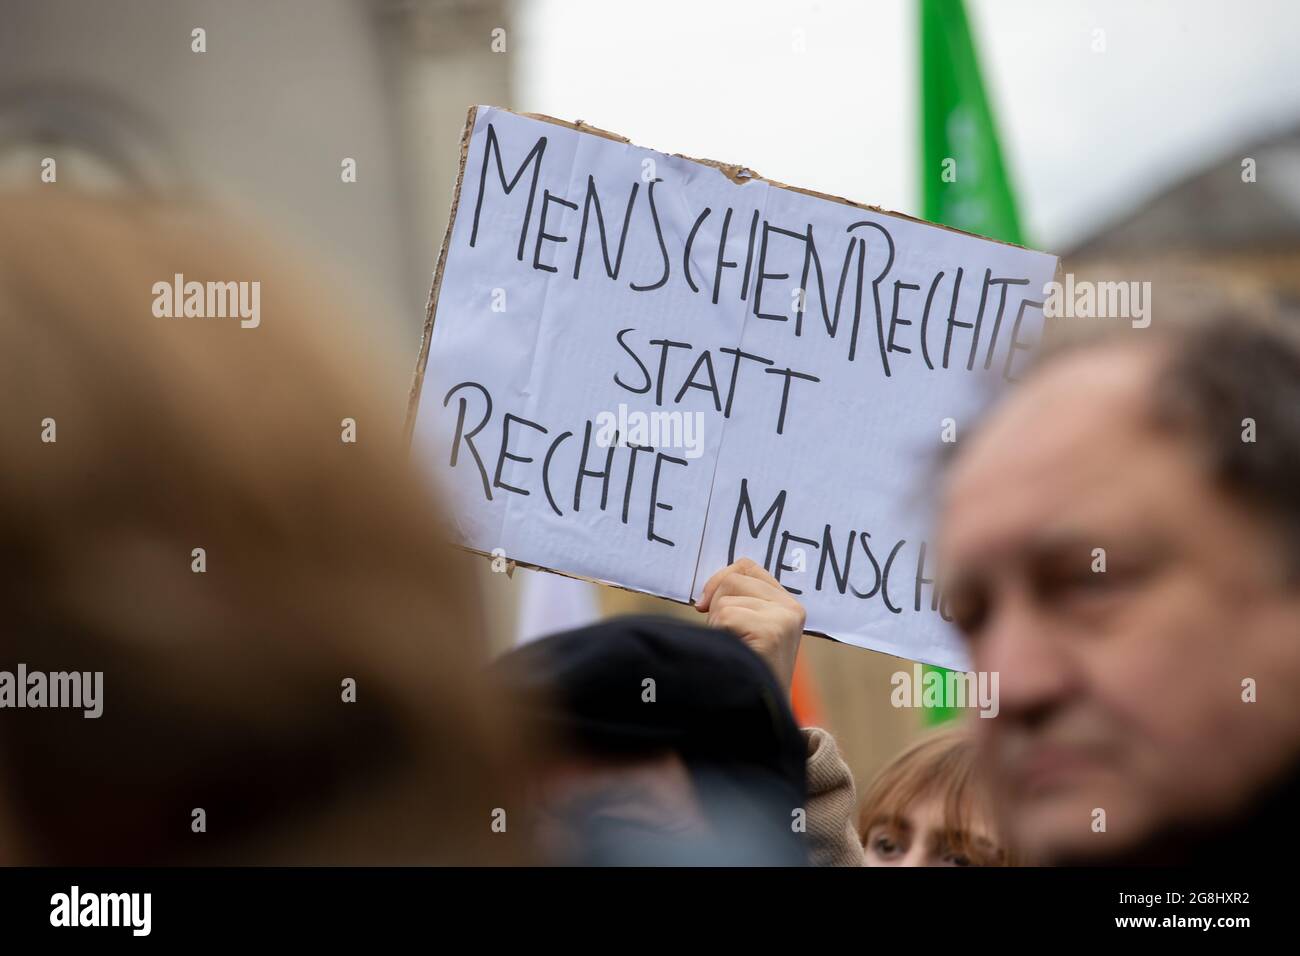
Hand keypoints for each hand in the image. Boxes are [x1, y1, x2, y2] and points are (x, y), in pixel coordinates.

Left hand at [695, 558, 805, 694]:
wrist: (762, 713)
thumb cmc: (749, 672)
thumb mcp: (749, 631)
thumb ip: (740, 604)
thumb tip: (704, 597)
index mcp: (788, 604)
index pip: (747, 567)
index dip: (720, 580)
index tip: (707, 605)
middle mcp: (791, 608)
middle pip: (733, 579)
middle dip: (716, 606)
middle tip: (723, 635)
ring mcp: (783, 619)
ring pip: (726, 599)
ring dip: (717, 624)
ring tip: (733, 649)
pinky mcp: (771, 632)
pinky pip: (726, 616)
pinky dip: (720, 635)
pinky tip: (734, 654)